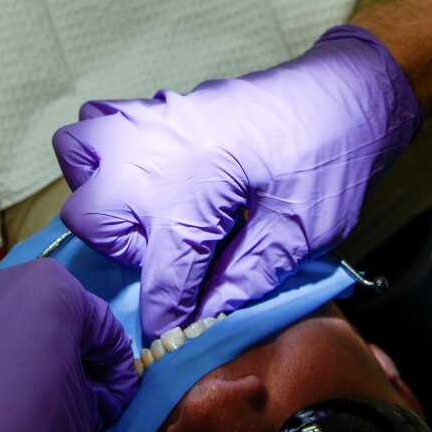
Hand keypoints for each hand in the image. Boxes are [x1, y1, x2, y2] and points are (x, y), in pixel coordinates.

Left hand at [0, 262, 137, 431]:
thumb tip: (84, 393)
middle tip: (74, 405)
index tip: (114, 405)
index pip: (101, 325)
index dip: (115, 371)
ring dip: (18, 366)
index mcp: (46, 291)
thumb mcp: (85, 425)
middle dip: (63, 358)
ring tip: (24, 416)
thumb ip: (90, 394)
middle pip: (43, 318)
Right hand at [53, 26, 423, 342]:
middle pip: (93, 219)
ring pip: (79, 158)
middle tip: (177, 254)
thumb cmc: (332, 155)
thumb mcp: (298, 233)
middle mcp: (153, 153)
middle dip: (127, 250)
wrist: (352, 87)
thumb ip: (244, 279)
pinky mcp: (160, 103)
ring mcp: (151, 120)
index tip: (174, 343)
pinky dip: (110, 150)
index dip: (169, 322)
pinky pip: (100, 121)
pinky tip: (155, 171)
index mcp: (188, 191)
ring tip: (152, 209)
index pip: (159, 282)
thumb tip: (204, 316)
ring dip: (105, 194)